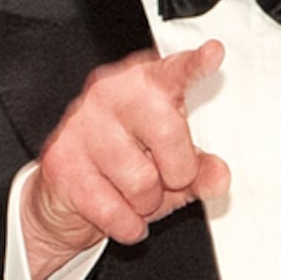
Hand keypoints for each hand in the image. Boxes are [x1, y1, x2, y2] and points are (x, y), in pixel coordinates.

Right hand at [25, 41, 229, 279]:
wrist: (62, 200)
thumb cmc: (122, 173)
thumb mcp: (171, 170)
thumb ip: (201, 171)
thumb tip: (218, 177)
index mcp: (143, 85)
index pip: (173, 72)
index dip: (194, 65)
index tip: (213, 54)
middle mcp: (110, 95)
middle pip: (168, 130)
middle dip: (178, 171)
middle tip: (168, 179)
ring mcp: (82, 126)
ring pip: (142, 180)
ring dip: (147, 203)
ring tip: (132, 195)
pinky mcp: (62, 162)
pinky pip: (116, 211)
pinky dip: (127, 225)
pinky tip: (117, 213)